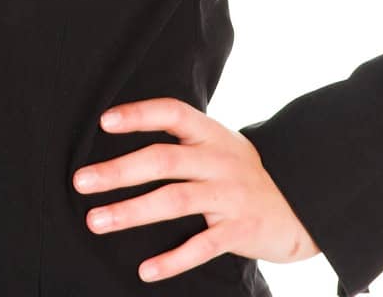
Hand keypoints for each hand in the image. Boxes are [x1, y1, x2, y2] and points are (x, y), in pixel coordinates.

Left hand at [72, 96, 320, 283]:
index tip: (104, 122)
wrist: (300, 205)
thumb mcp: (218, 146)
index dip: (139, 114)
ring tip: (96, 221)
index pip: (172, 113)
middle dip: (118, 171)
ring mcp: (229, 195)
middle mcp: (218, 160)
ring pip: (174, 200)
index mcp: (210, 134)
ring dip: (131, 212)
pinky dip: (172, 259)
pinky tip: (145, 269)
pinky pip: (201, 246)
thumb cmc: (242, 173)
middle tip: (81, 181)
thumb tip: (123, 142)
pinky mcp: (239, 230)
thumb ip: (182, 142)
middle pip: (163, 159)